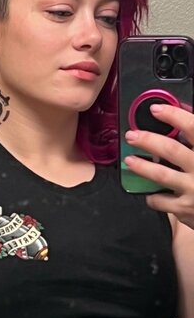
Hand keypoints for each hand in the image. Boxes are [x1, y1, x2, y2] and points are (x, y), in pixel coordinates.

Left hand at [124, 104, 193, 228]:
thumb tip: (182, 115)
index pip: (193, 127)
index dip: (174, 115)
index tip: (156, 109)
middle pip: (171, 150)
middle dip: (148, 140)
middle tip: (133, 135)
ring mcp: (193, 189)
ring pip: (161, 175)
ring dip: (142, 166)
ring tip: (130, 160)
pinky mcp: (184, 208)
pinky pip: (160, 200)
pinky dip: (152, 195)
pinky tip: (150, 191)